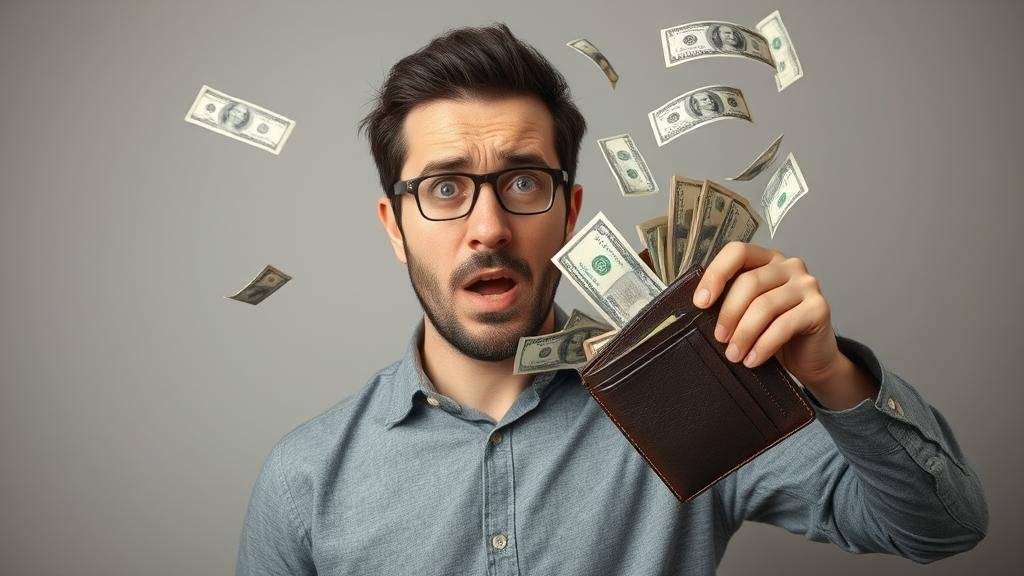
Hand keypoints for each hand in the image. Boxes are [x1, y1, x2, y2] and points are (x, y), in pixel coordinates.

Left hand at [692, 242, 849, 393]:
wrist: (810, 356)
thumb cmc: (774, 331)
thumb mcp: (748, 311)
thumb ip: (730, 300)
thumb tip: (699, 306)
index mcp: (767, 259)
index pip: (737, 252)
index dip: (716, 275)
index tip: (700, 303)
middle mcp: (789, 266)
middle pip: (749, 282)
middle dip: (728, 313)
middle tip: (719, 338)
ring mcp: (807, 285)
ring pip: (764, 305)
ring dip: (744, 334)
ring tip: (734, 354)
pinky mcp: (819, 308)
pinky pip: (783, 326)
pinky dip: (763, 345)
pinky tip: (752, 359)